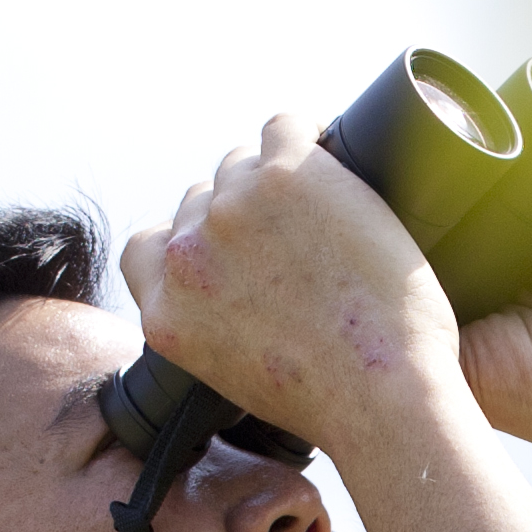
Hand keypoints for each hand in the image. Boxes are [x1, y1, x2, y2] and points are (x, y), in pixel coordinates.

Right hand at [124, 123, 468, 460]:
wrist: (382, 397)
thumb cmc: (337, 404)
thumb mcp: (241, 379)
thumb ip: (217, 330)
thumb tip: (242, 293)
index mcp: (165, 314)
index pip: (149, 249)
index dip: (192, 241)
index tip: (232, 249)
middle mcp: (185, 257)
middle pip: (202, 201)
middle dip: (244, 214)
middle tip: (300, 237)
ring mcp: (231, 212)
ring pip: (243, 164)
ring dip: (277, 179)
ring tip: (326, 210)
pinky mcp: (285, 176)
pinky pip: (286, 128)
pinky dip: (310, 136)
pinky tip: (336, 154)